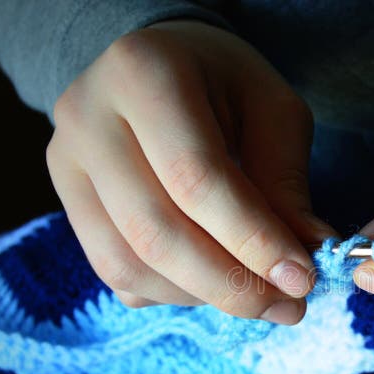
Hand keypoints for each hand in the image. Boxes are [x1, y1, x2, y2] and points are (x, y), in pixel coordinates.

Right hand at [46, 20, 335, 323]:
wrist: (161, 66)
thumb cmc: (226, 84)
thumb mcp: (273, 112)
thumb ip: (286, 183)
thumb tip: (306, 257)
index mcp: (143, 73)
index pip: (196, 178)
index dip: (252, 239)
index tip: (301, 279)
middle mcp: (87, 119)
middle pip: (156, 231)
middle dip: (230, 284)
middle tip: (289, 306)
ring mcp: (66, 164)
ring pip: (128, 264)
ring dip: (203, 296)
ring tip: (261, 297)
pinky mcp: (68, 204)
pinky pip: (116, 273)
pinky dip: (173, 292)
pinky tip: (217, 281)